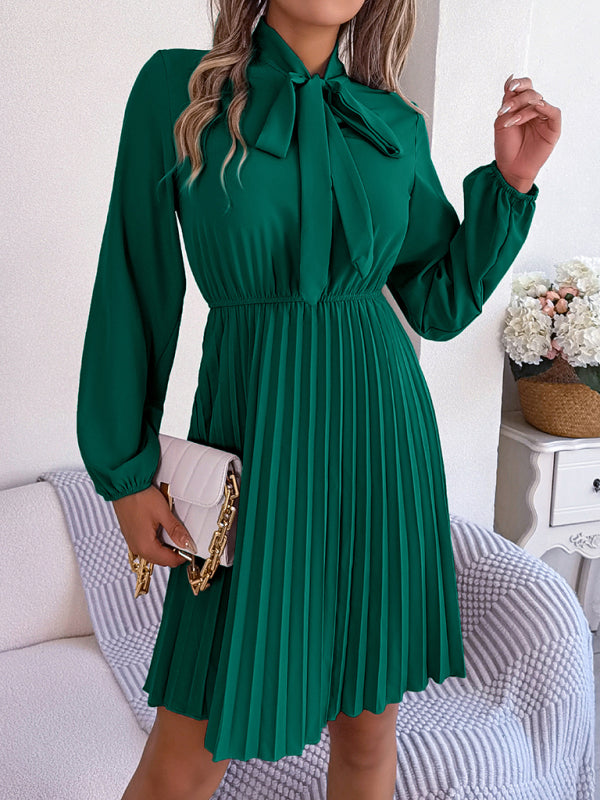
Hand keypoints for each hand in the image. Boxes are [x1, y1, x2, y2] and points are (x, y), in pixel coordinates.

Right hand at [112, 484, 195, 567]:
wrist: (124, 486)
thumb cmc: (139, 497)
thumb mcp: (163, 513)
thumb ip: (176, 531)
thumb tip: (187, 544)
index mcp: (145, 546)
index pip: (169, 561)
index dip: (182, 556)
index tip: (191, 549)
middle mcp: (137, 547)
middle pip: (161, 560)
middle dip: (174, 554)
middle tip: (184, 541)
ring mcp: (133, 542)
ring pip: (154, 554)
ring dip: (165, 549)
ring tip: (174, 535)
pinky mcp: (131, 536)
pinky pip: (146, 546)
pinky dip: (157, 543)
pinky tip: (162, 532)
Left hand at [494, 73, 560, 191]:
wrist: (510, 167)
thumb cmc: (506, 146)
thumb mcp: (502, 120)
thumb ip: (507, 101)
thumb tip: (511, 78)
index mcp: (522, 106)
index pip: (524, 87)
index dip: (518, 83)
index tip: (510, 87)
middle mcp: (534, 110)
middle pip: (531, 91)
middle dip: (517, 98)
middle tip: (506, 110)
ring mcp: (544, 118)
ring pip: (539, 101)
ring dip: (523, 108)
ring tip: (511, 122)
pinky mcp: (553, 128)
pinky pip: (554, 112)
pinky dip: (545, 108)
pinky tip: (536, 109)